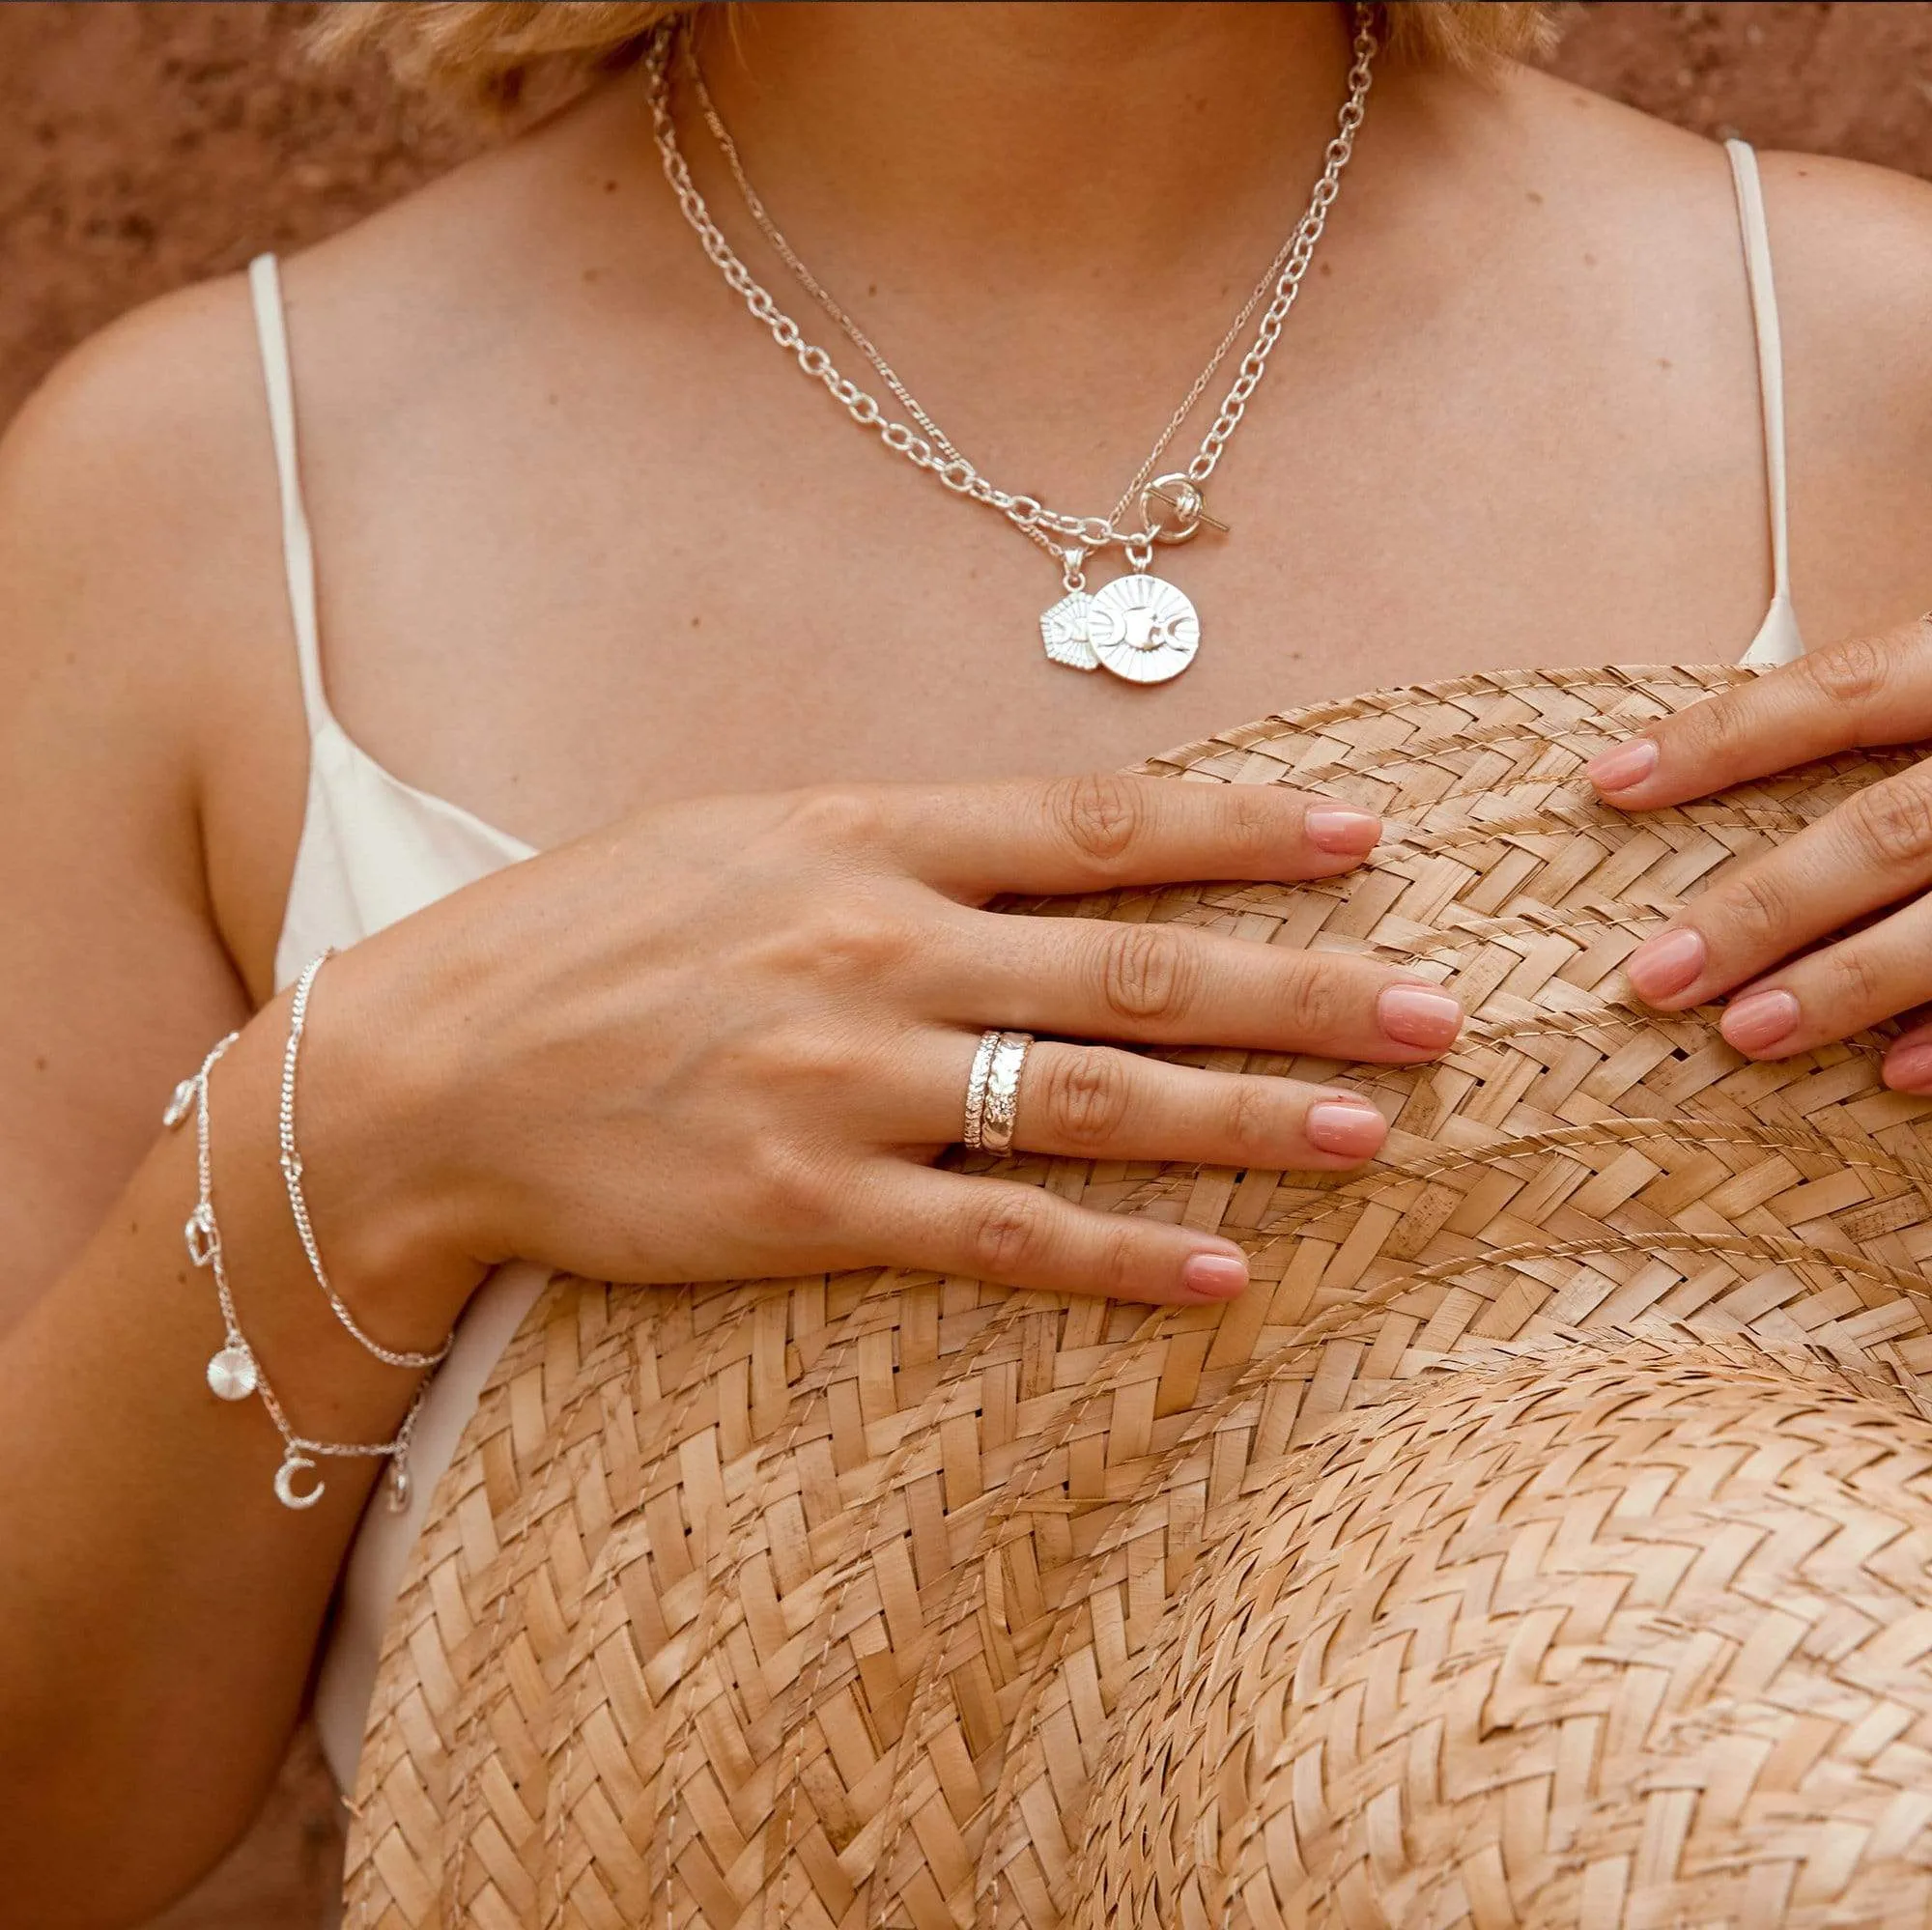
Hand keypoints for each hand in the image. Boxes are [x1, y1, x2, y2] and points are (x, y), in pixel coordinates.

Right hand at [327, 774, 1465, 1307]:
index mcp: (861, 837)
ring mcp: (849, 1084)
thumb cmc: (582, 934)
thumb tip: (1037, 850)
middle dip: (1303, 988)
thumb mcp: (733, 834)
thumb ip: (889, 841)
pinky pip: (997, 1237)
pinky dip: (1117, 1256)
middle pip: (1137, 969)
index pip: (1094, 825)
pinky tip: (1222, 1272)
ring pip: (1094, 1101)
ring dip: (1250, 1119)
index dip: (1243, 830)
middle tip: (1438, 1009)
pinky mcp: (811, 1210)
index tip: (1366, 835)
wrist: (427, 1069)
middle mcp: (877, 949)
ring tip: (1376, 1134)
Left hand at [1586, 617, 1931, 1084]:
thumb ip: (1896, 701)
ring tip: (1743, 1034)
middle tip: (1653, 975)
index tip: (1608, 780)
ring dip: (1849, 985)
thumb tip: (1711, 760)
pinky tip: (1892, 1076)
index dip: (1721, 738)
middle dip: (1764, 908)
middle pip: (1888, 830)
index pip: (1840, 692)